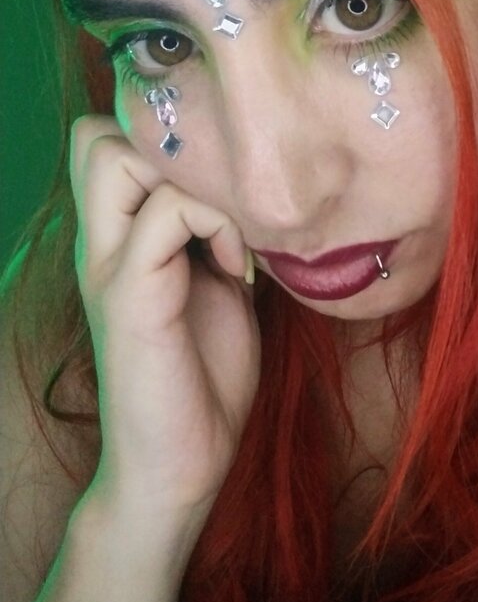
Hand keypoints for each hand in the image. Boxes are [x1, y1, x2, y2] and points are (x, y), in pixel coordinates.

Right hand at [70, 115, 260, 522]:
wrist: (181, 465)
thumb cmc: (204, 378)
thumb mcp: (219, 287)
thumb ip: (217, 235)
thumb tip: (259, 192)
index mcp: (120, 240)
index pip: (105, 141)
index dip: (163, 143)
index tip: (221, 189)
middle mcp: (102, 244)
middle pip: (94, 135)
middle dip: (165, 149)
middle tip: (218, 200)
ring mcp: (110, 267)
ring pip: (116, 157)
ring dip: (190, 180)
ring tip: (230, 234)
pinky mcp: (131, 298)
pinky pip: (166, 213)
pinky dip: (215, 224)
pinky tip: (237, 269)